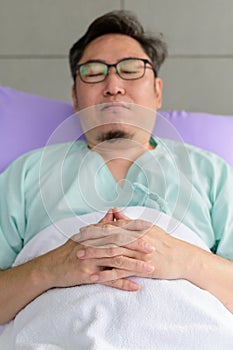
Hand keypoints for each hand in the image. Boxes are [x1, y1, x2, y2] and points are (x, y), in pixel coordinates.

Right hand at [38, 209, 154, 290]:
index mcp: (95, 234)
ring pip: (116, 262)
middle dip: (138, 246)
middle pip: (119, 244)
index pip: (118, 229)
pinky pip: (108, 280)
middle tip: (154, 248)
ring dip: (134, 266)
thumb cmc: (70, 249)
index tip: (150, 227)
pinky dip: (122, 283)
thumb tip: (113, 212)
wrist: (51, 266)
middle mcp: (94, 245)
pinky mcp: (88, 275)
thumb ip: (101, 223)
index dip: (134, 228)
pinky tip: (135, 286)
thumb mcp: (85, 234)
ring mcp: (91, 260)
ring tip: (150, 269)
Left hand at [76, 209, 201, 282]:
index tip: (82, 230)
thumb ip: (130, 222)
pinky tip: (94, 277)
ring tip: (79, 256)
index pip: (112, 227)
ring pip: (111, 253)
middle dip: (90, 239)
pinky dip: (106, 274)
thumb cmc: (165, 242)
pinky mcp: (140, 268)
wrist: (182, 258)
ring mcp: (137, 254)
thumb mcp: (148, 228)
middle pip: (108, 238)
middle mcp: (134, 240)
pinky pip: (120, 272)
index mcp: (135, 230)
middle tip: (74, 241)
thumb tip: (116, 213)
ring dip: (94, 254)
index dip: (95, 228)